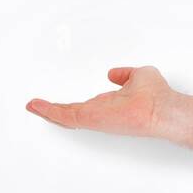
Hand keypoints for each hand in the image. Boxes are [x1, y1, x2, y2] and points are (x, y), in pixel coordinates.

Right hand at [26, 65, 174, 137]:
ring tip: (32, 106)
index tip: (61, 104)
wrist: (160, 108)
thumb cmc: (157, 95)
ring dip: (47, 110)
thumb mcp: (139, 76)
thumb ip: (125, 75)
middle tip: (38, 107)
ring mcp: (94, 117)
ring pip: (65, 116)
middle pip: (72, 114)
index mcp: (110, 105)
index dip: (74, 105)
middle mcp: (100, 113)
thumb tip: (114, 74)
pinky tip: (35, 105)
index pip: (88, 107)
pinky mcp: (89, 118)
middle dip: (54, 110)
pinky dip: (47, 110)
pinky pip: (64, 116)